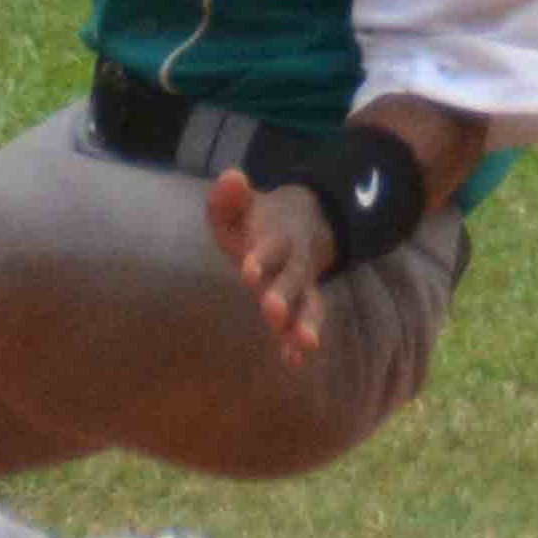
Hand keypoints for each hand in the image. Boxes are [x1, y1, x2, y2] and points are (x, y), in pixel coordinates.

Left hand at [206, 166, 336, 358]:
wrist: (305, 221)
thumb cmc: (258, 221)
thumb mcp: (242, 206)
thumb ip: (229, 197)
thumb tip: (232, 177)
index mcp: (276, 239)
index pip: (269, 248)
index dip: (260, 258)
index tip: (248, 270)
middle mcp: (293, 264)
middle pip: (291, 280)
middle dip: (283, 296)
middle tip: (272, 312)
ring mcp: (302, 286)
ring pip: (308, 305)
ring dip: (305, 324)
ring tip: (305, 345)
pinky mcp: (302, 305)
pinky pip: (306, 322)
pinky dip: (299, 342)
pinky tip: (294, 361)